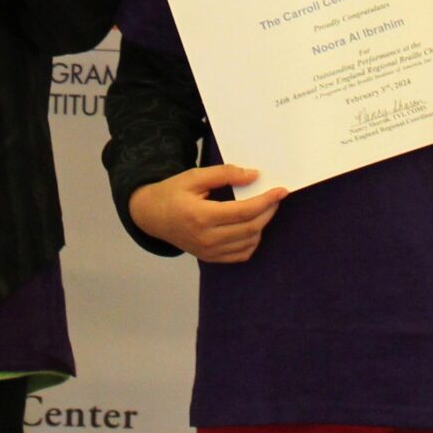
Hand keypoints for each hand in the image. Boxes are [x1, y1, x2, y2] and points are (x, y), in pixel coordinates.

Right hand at [128, 165, 287, 263]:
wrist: (151, 216)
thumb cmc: (172, 193)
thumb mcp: (194, 176)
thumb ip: (224, 174)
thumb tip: (253, 176)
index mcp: (201, 216)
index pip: (244, 212)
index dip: (266, 201)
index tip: (281, 191)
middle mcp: (206, 238)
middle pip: (250, 228)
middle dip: (268, 211)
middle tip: (275, 198)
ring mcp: (208, 252)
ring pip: (248, 243)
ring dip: (261, 225)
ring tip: (261, 209)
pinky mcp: (209, 258)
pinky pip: (241, 255)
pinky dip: (252, 241)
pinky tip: (250, 227)